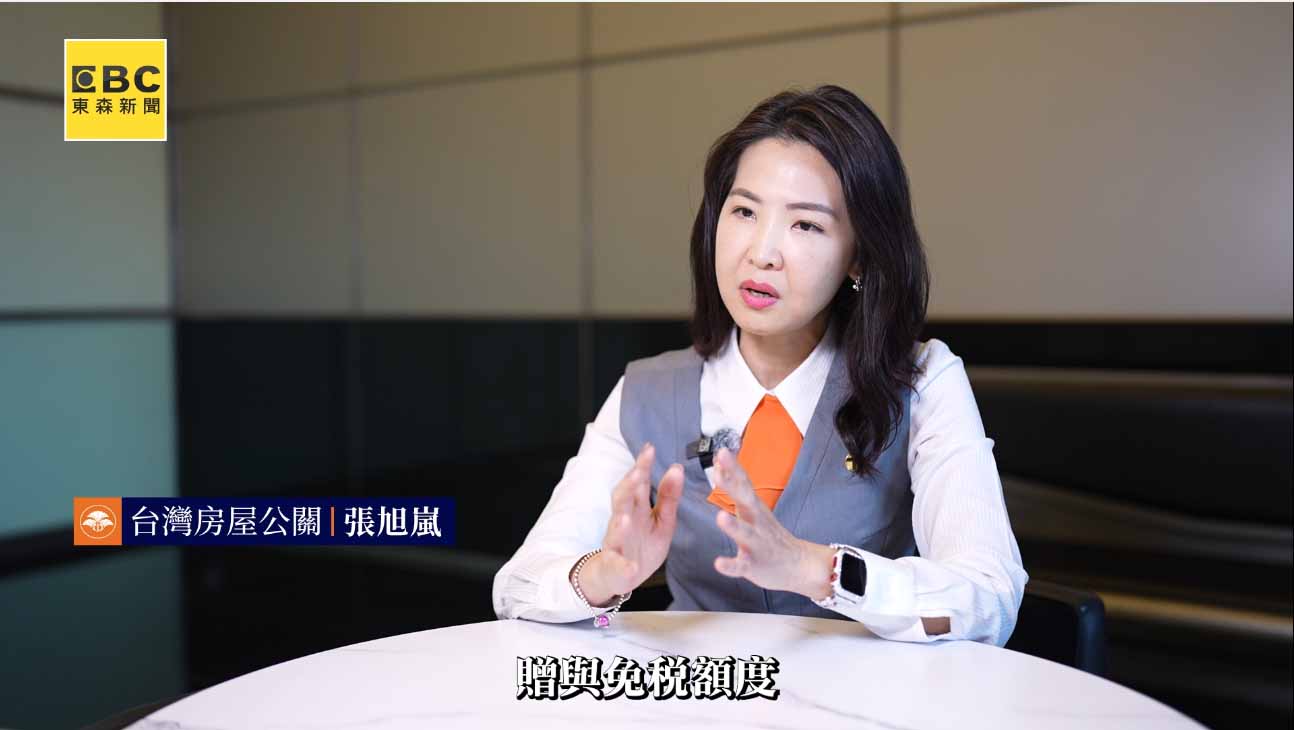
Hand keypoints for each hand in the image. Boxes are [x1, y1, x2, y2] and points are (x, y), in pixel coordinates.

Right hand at [575, 442, 684, 605]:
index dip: (641, 466)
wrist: (620, 577)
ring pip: (615, 531)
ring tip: (626, 517)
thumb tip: (677, 467)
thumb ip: (668, 496)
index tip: (649, 449)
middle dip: (628, 488)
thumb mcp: (662, 520)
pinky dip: (624, 567)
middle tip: (637, 474)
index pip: (637, 483)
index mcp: (636, 509)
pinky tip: (631, 567)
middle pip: (621, 500)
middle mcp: (623, 522)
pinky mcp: (615, 567)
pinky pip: (617, 566)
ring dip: (620, 525)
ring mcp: (616, 544)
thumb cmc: (642, 545)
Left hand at [711, 447, 829, 597]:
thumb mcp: (753, 507)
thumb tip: (719, 462)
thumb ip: (737, 486)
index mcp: (754, 508)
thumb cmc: (769, 534)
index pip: (744, 483)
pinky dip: (730, 565)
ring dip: (733, 526)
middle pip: (746, 501)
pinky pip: (742, 566)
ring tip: (720, 517)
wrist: (797, 564)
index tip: (722, 452)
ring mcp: (758, 544)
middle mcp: (758, 522)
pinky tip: (719, 563)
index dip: (734, 468)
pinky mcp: (754, 566)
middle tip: (719, 473)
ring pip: (746, 534)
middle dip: (733, 486)